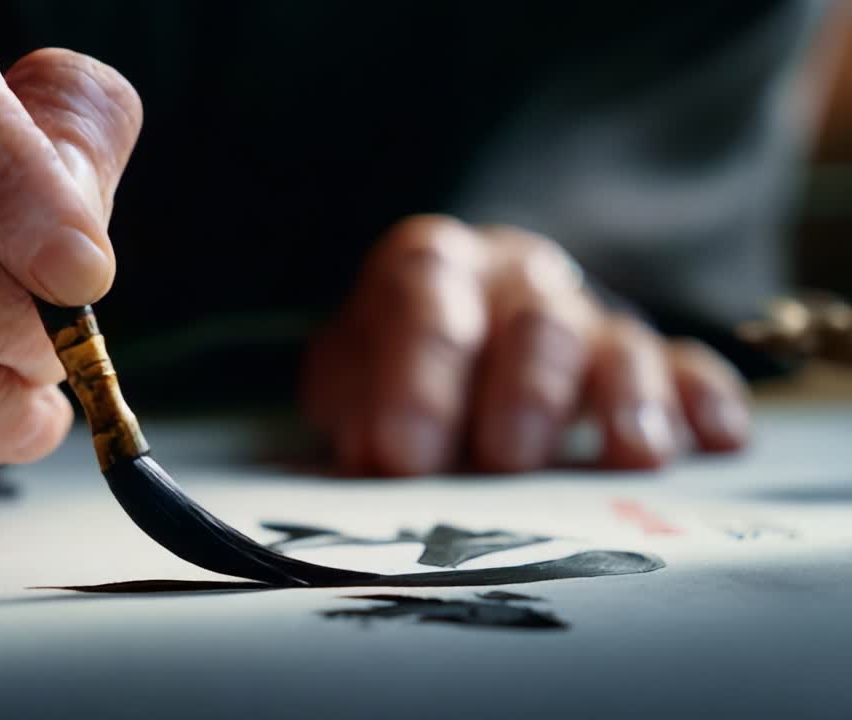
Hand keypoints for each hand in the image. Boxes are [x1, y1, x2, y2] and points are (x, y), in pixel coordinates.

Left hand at [302, 215, 750, 475]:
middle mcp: (517, 282)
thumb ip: (356, 412)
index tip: (402, 454)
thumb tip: (375, 461)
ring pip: (617, 344)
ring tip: (630, 457)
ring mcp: (588, 319)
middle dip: (525, 393)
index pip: (426, 297)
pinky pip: (690, 372)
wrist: (451, 350)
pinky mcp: (650, 362)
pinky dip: (702, 403)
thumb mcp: (349, 383)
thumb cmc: (390, 374)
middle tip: (506, 460)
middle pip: (536, 322)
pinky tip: (713, 440)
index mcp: (432, 270)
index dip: (417, 375)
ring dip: (624, 401)